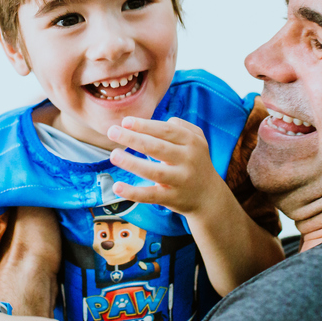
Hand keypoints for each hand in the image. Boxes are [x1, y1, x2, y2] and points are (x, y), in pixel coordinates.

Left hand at [106, 117, 222, 218]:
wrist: (209, 196)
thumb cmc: (196, 161)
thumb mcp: (197, 139)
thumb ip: (181, 125)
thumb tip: (158, 122)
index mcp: (192, 142)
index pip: (165, 130)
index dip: (145, 125)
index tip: (125, 121)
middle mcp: (188, 160)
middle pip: (157, 147)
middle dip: (133, 138)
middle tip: (112, 132)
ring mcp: (180, 180)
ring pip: (154, 171)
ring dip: (132, 163)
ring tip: (113, 155)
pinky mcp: (172, 198)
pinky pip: (151, 195)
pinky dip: (133, 192)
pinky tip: (117, 187)